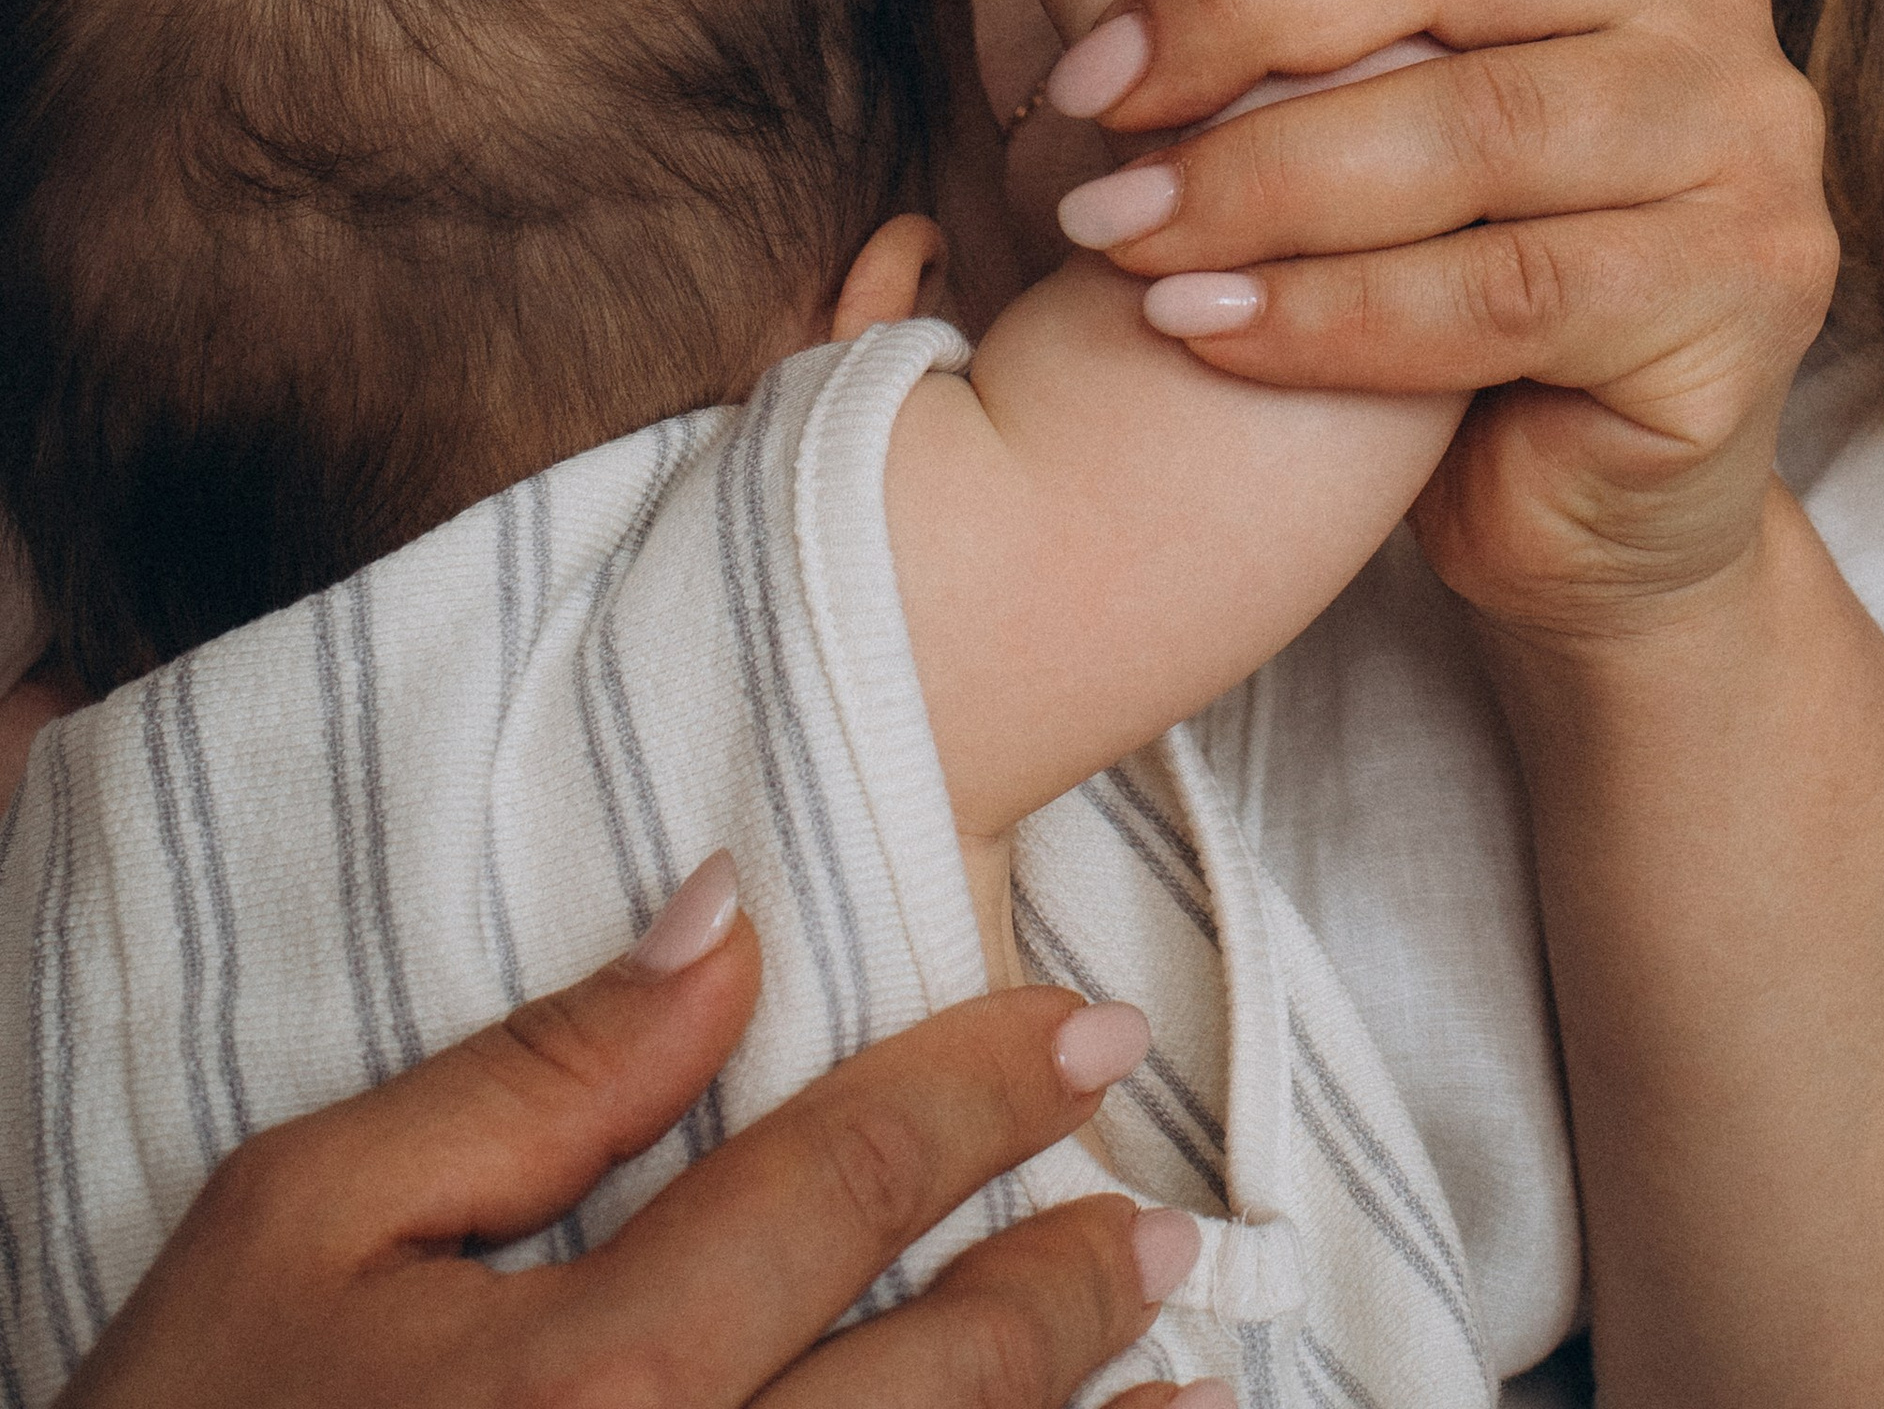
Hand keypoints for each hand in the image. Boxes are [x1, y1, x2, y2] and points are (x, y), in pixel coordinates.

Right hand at [65, 853, 1222, 1408]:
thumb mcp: (304, 1215)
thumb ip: (538, 1072)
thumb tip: (726, 915)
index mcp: (591, 1379)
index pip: (847, 1186)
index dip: (982, 1089)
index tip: (1089, 1028)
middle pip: (946, 1384)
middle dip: (1070, 1289)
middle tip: (1162, 1218)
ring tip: (1186, 1388)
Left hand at [1042, 0, 1837, 638]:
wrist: (1591, 498)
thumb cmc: (1429, 256)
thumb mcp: (1311, 93)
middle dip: (1234, 1)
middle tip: (1076, 90)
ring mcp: (1741, 139)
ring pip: (1475, 122)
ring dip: (1258, 172)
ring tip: (1104, 227)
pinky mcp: (1739, 299)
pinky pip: (1508, 295)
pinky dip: (1332, 310)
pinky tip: (1198, 326)